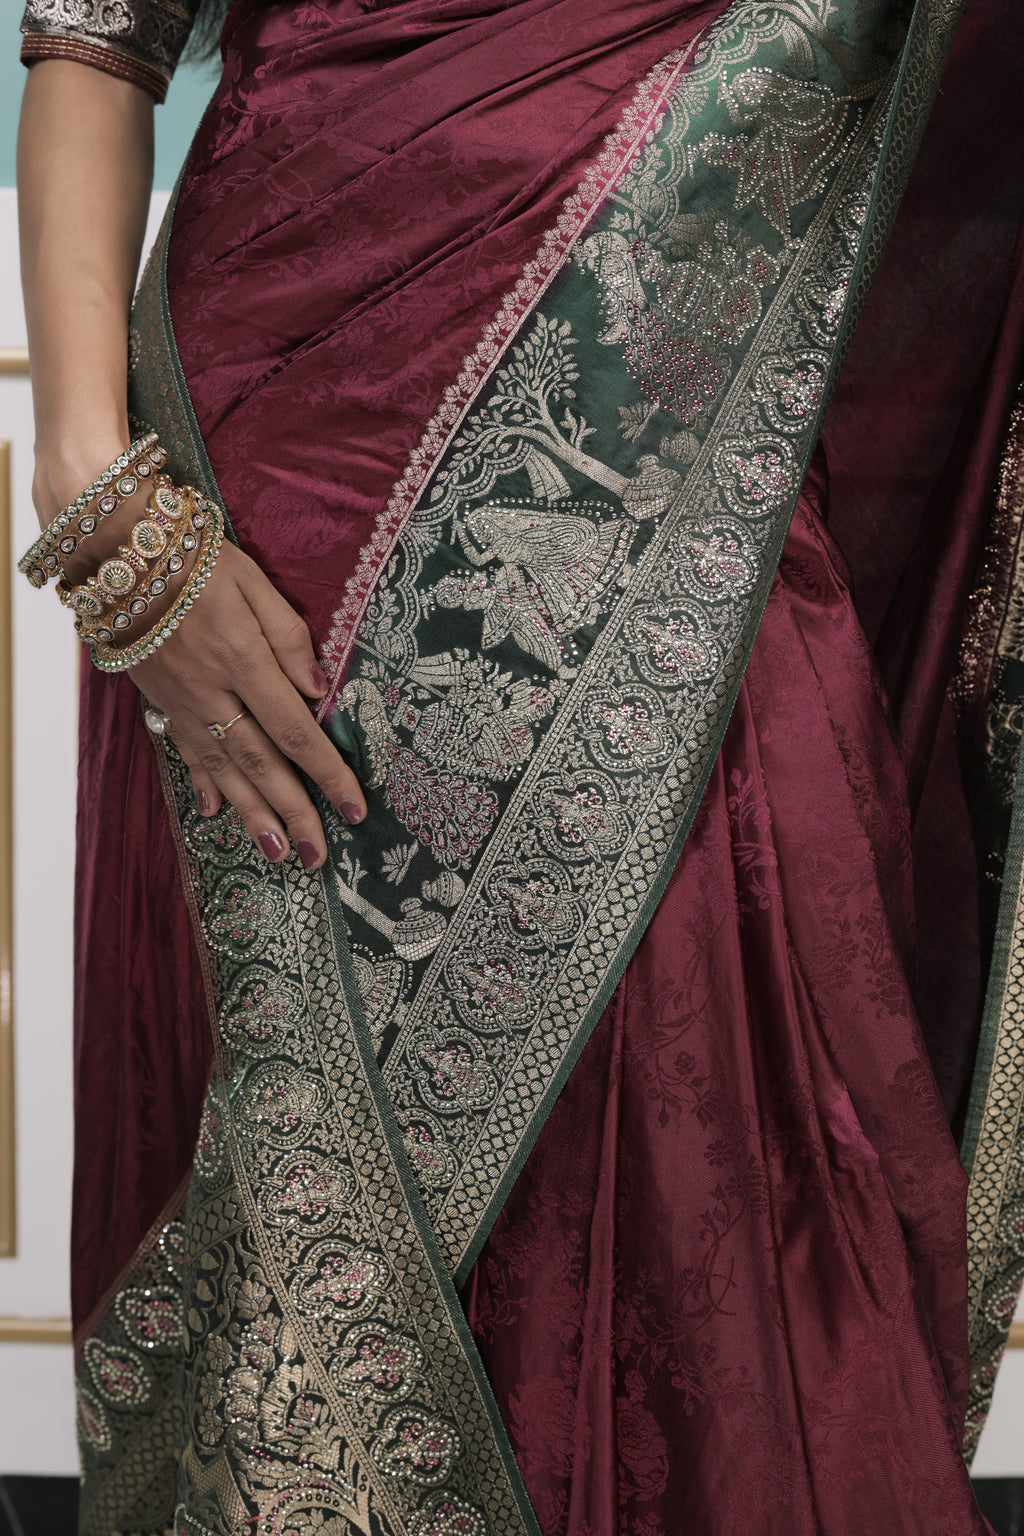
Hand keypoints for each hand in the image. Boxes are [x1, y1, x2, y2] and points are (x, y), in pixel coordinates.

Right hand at [131, 539, 364, 869]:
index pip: (295, 730)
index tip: (354, 808)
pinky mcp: (160, 702)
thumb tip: (318, 690)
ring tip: (278, 854)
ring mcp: (182, 702)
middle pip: (261, 763)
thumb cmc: (192, 556)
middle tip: (317, 857)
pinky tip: (217, 812)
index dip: (327, 773)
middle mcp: (212, 691)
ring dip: (253, 816)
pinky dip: (203, 784)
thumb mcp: (251, 581)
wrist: (115, 552)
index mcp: (242, 660)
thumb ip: (287, 636)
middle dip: (293, 814)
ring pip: (223, 769)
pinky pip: (186, 751)